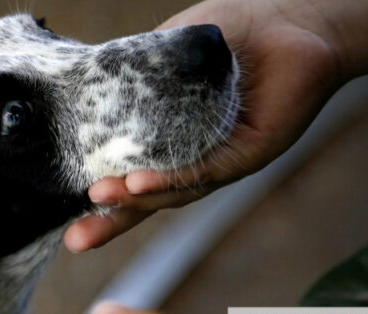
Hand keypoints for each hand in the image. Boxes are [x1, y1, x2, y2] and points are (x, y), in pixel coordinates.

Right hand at [63, 0, 367, 251]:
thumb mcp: (172, 49)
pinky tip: (139, 183)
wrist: (296, 22)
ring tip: (98, 198)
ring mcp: (224, 159)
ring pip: (175, 189)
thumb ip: (138, 68)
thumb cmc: (237, 32)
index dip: (106, 197)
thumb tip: (91, 81)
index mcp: (177, 140)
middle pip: (151, 197)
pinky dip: (171, 178)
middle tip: (75, 239)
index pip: (135, 174)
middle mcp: (198, 158)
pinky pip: (207, 169)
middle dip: (113, 220)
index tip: (71, 213)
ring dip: (135, 199)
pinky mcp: (250, 152)